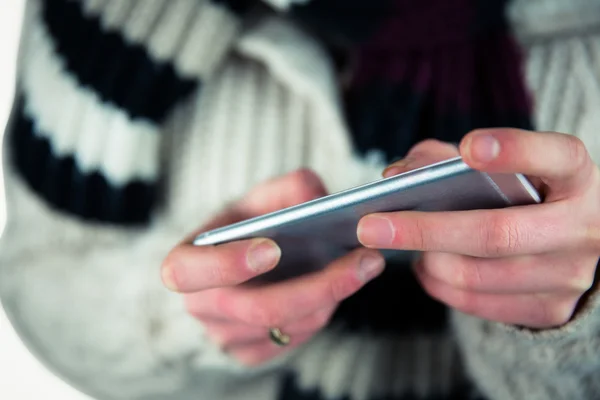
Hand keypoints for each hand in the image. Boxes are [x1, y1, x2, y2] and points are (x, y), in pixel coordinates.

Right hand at [161, 169, 384, 364]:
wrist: (240, 260)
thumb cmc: (247, 225)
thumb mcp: (260, 196)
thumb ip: (287, 188)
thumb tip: (317, 197)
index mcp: (187, 261)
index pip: (187, 272)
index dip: (226, 264)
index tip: (272, 249)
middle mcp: (200, 306)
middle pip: (256, 309)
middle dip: (318, 285)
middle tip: (365, 259)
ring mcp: (224, 335)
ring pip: (285, 325)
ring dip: (332, 296)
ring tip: (365, 264)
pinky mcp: (250, 353)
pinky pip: (294, 339)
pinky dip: (324, 311)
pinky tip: (339, 286)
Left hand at [358, 130, 599, 328]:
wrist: (578, 245)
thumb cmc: (526, 193)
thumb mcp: (505, 165)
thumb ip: (451, 158)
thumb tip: (396, 175)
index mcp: (578, 178)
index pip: (557, 158)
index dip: (515, 151)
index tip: (469, 147)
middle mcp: (584, 228)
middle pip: (497, 234)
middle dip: (425, 229)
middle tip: (369, 225)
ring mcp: (570, 276)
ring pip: (478, 275)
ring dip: (426, 259)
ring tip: (394, 242)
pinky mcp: (551, 310)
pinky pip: (477, 303)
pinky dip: (438, 283)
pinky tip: (424, 265)